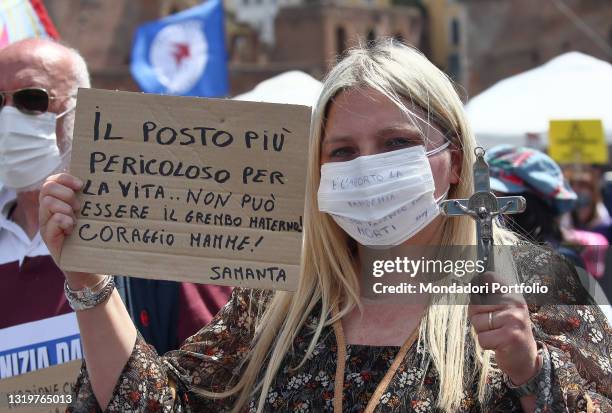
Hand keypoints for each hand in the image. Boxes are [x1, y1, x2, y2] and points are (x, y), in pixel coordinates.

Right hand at [39, 173, 101, 288]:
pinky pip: (54, 220)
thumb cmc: (91, 238)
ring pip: (48, 202)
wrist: (88, 266)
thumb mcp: (90, 216)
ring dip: (65, 207)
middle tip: (79, 206)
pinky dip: (65, 221)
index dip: (65, 178)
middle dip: (65, 193)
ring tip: (75, 219)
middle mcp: (48, 212)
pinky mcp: (49, 239)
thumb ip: (89, 200)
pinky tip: (72, 228)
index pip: (52, 180)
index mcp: (58, 203)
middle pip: (47, 188)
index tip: (82, 185)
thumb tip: (102, 180)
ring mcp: (47, 225)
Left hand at [468, 272, 539, 385]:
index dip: (477, 286)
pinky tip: (498, 344)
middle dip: (477, 318)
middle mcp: (515, 303)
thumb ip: (488, 297)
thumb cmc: (507, 331)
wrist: (525, 358)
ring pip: (477, 322)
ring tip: (496, 335)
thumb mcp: (503, 310)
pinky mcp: (510, 336)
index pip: (489, 278)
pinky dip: (486, 344)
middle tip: (492, 325)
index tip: (477, 293)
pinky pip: (482, 338)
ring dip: (482, 332)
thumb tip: (472, 283)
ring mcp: (514, 319)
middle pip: (475, 305)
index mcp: (512, 294)